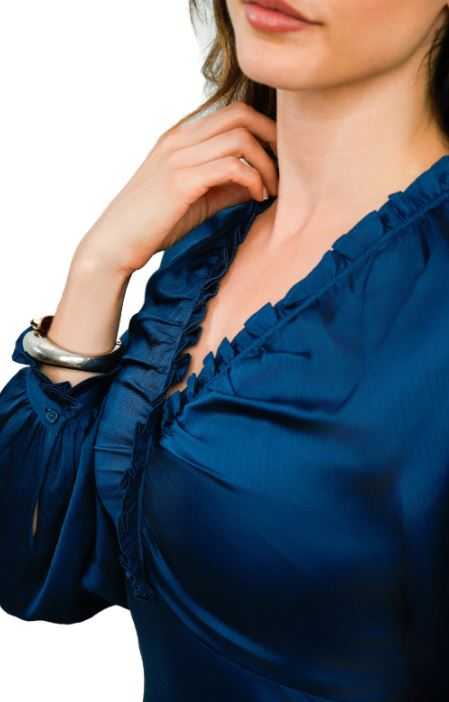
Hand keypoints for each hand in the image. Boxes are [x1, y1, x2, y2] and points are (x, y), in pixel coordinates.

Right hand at [76, 101, 277, 275]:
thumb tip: (261, 183)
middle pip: (240, 115)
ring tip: (271, 190)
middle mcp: (179, 139)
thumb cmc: (154, 224)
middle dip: (272, 138)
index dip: (264, 130)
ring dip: (266, 164)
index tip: (277, 161)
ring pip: (241, 138)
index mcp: (180, 137)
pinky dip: (253, 178)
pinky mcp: (181, 180)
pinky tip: (258, 197)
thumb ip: (227, 186)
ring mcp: (178, 156)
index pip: (232, 113)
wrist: (115, 243)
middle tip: (284, 169)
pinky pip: (232, 165)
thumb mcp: (197, 199)